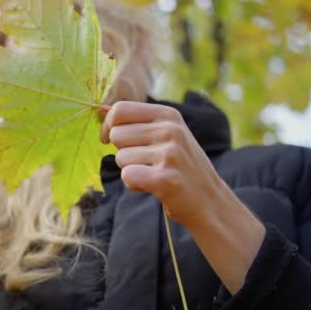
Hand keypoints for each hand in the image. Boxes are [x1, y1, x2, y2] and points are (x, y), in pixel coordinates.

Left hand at [100, 101, 225, 227]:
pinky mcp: (166, 178)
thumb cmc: (179, 166)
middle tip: (145, 162)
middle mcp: (170, 130)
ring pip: (120, 158)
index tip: (108, 139)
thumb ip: (138, 122)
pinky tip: (151, 185)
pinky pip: (127, 176)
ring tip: (153, 173)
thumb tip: (102, 113)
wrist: (208, 200)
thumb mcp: (166, 134)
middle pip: (116, 135)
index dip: (108, 126)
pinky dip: (134, 184)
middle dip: (123, 152)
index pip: (120, 109)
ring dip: (130, 169)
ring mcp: (170, 154)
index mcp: (168, 115)